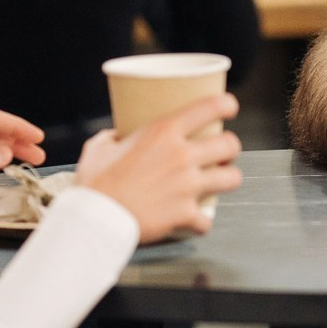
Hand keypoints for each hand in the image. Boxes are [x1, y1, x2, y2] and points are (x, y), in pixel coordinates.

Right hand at [75, 95, 243, 241]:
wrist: (94, 221)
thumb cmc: (94, 184)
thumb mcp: (99, 149)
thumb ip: (113, 138)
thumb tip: (118, 136)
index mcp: (163, 132)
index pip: (210, 107)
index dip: (227, 105)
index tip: (229, 108)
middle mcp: (181, 156)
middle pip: (230, 144)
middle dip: (230, 148)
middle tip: (221, 153)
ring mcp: (188, 186)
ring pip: (232, 178)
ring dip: (227, 179)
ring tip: (219, 182)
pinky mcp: (186, 214)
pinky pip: (207, 220)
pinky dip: (202, 222)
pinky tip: (194, 221)